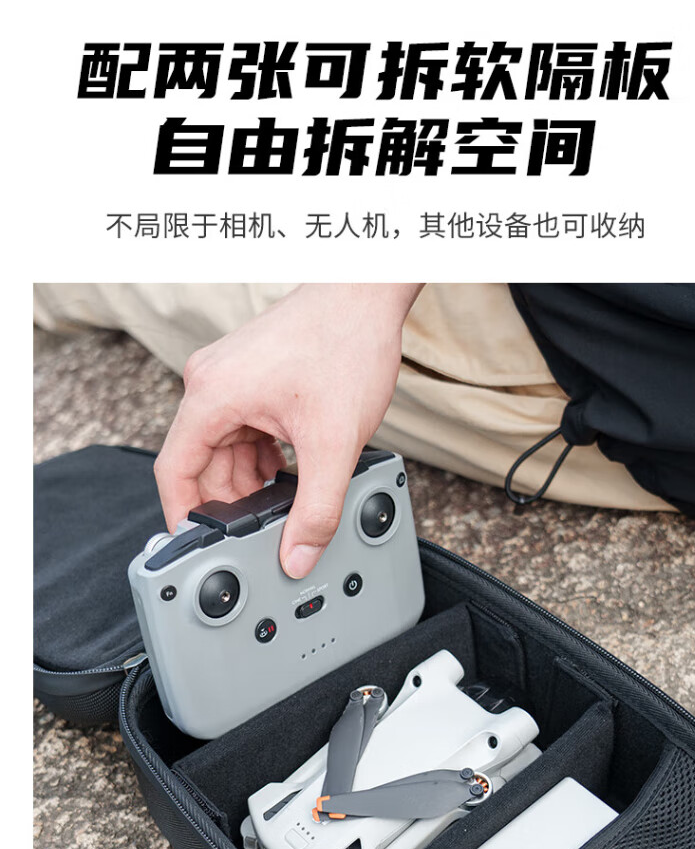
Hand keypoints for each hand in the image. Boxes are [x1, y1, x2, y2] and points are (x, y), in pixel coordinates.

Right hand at [154, 283, 421, 577]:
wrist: (367, 294)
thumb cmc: (345, 343)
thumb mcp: (334, 443)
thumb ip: (316, 510)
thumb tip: (298, 555)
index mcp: (211, 395)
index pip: (173, 472)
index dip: (184, 516)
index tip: (196, 547)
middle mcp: (210, 381)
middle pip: (201, 463)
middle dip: (230, 500)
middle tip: (262, 530)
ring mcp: (228, 376)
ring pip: (225, 449)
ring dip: (250, 478)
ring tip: (287, 497)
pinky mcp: (249, 375)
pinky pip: (242, 429)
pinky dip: (261, 455)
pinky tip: (292, 468)